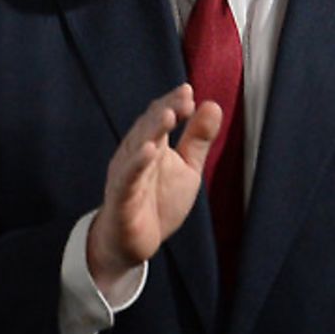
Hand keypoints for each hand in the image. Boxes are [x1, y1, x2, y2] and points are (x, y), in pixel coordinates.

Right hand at [86, 84, 219, 291]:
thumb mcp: (187, 169)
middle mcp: (134, 154)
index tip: (189, 91)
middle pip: (148, 127)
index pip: (159, 117)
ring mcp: (126, 175)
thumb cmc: (158, 202)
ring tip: (168, 115)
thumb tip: (212, 104)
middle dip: (165, 110)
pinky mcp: (122, 197)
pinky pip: (128, 178)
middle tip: (183, 98)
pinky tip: (150, 150)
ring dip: (151, 130)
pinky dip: (137, 164)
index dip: (173, 103)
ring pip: (137, 147)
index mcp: (150, 144)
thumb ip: (198, 139)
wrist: (131, 243)